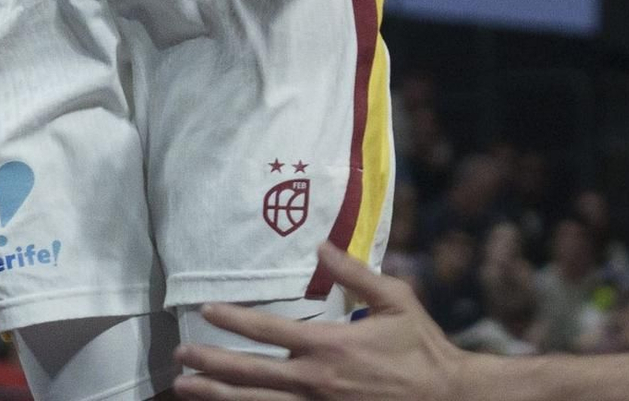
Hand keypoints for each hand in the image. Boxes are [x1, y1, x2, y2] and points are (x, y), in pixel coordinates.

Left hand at [174, 248, 476, 399]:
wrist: (450, 400)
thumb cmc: (422, 348)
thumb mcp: (395, 300)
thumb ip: (354, 272)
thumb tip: (319, 244)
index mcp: (330, 346)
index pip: (269, 329)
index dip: (234, 319)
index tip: (205, 311)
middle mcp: (317, 381)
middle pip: (251, 374)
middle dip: (211, 366)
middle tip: (178, 360)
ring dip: (219, 399)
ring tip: (185, 392)